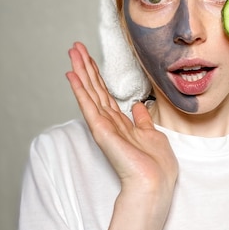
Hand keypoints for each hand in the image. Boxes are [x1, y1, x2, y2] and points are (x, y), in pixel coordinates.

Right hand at [66, 43, 177, 201]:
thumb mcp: (152, 135)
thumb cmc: (156, 165)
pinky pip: (89, 106)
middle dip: (86, 66)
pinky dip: (80, 90)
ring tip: (72, 52)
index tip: (90, 57)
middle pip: (95, 88)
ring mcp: (103, 126)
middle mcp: (109, 122)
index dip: (97, 74)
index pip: (105, 93)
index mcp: (121, 122)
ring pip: (90, 92)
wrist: (155, 183)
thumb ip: (141, 120)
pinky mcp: (101, 131)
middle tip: (75, 46)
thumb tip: (137, 105)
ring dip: (81, 71)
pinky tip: (72, 75)